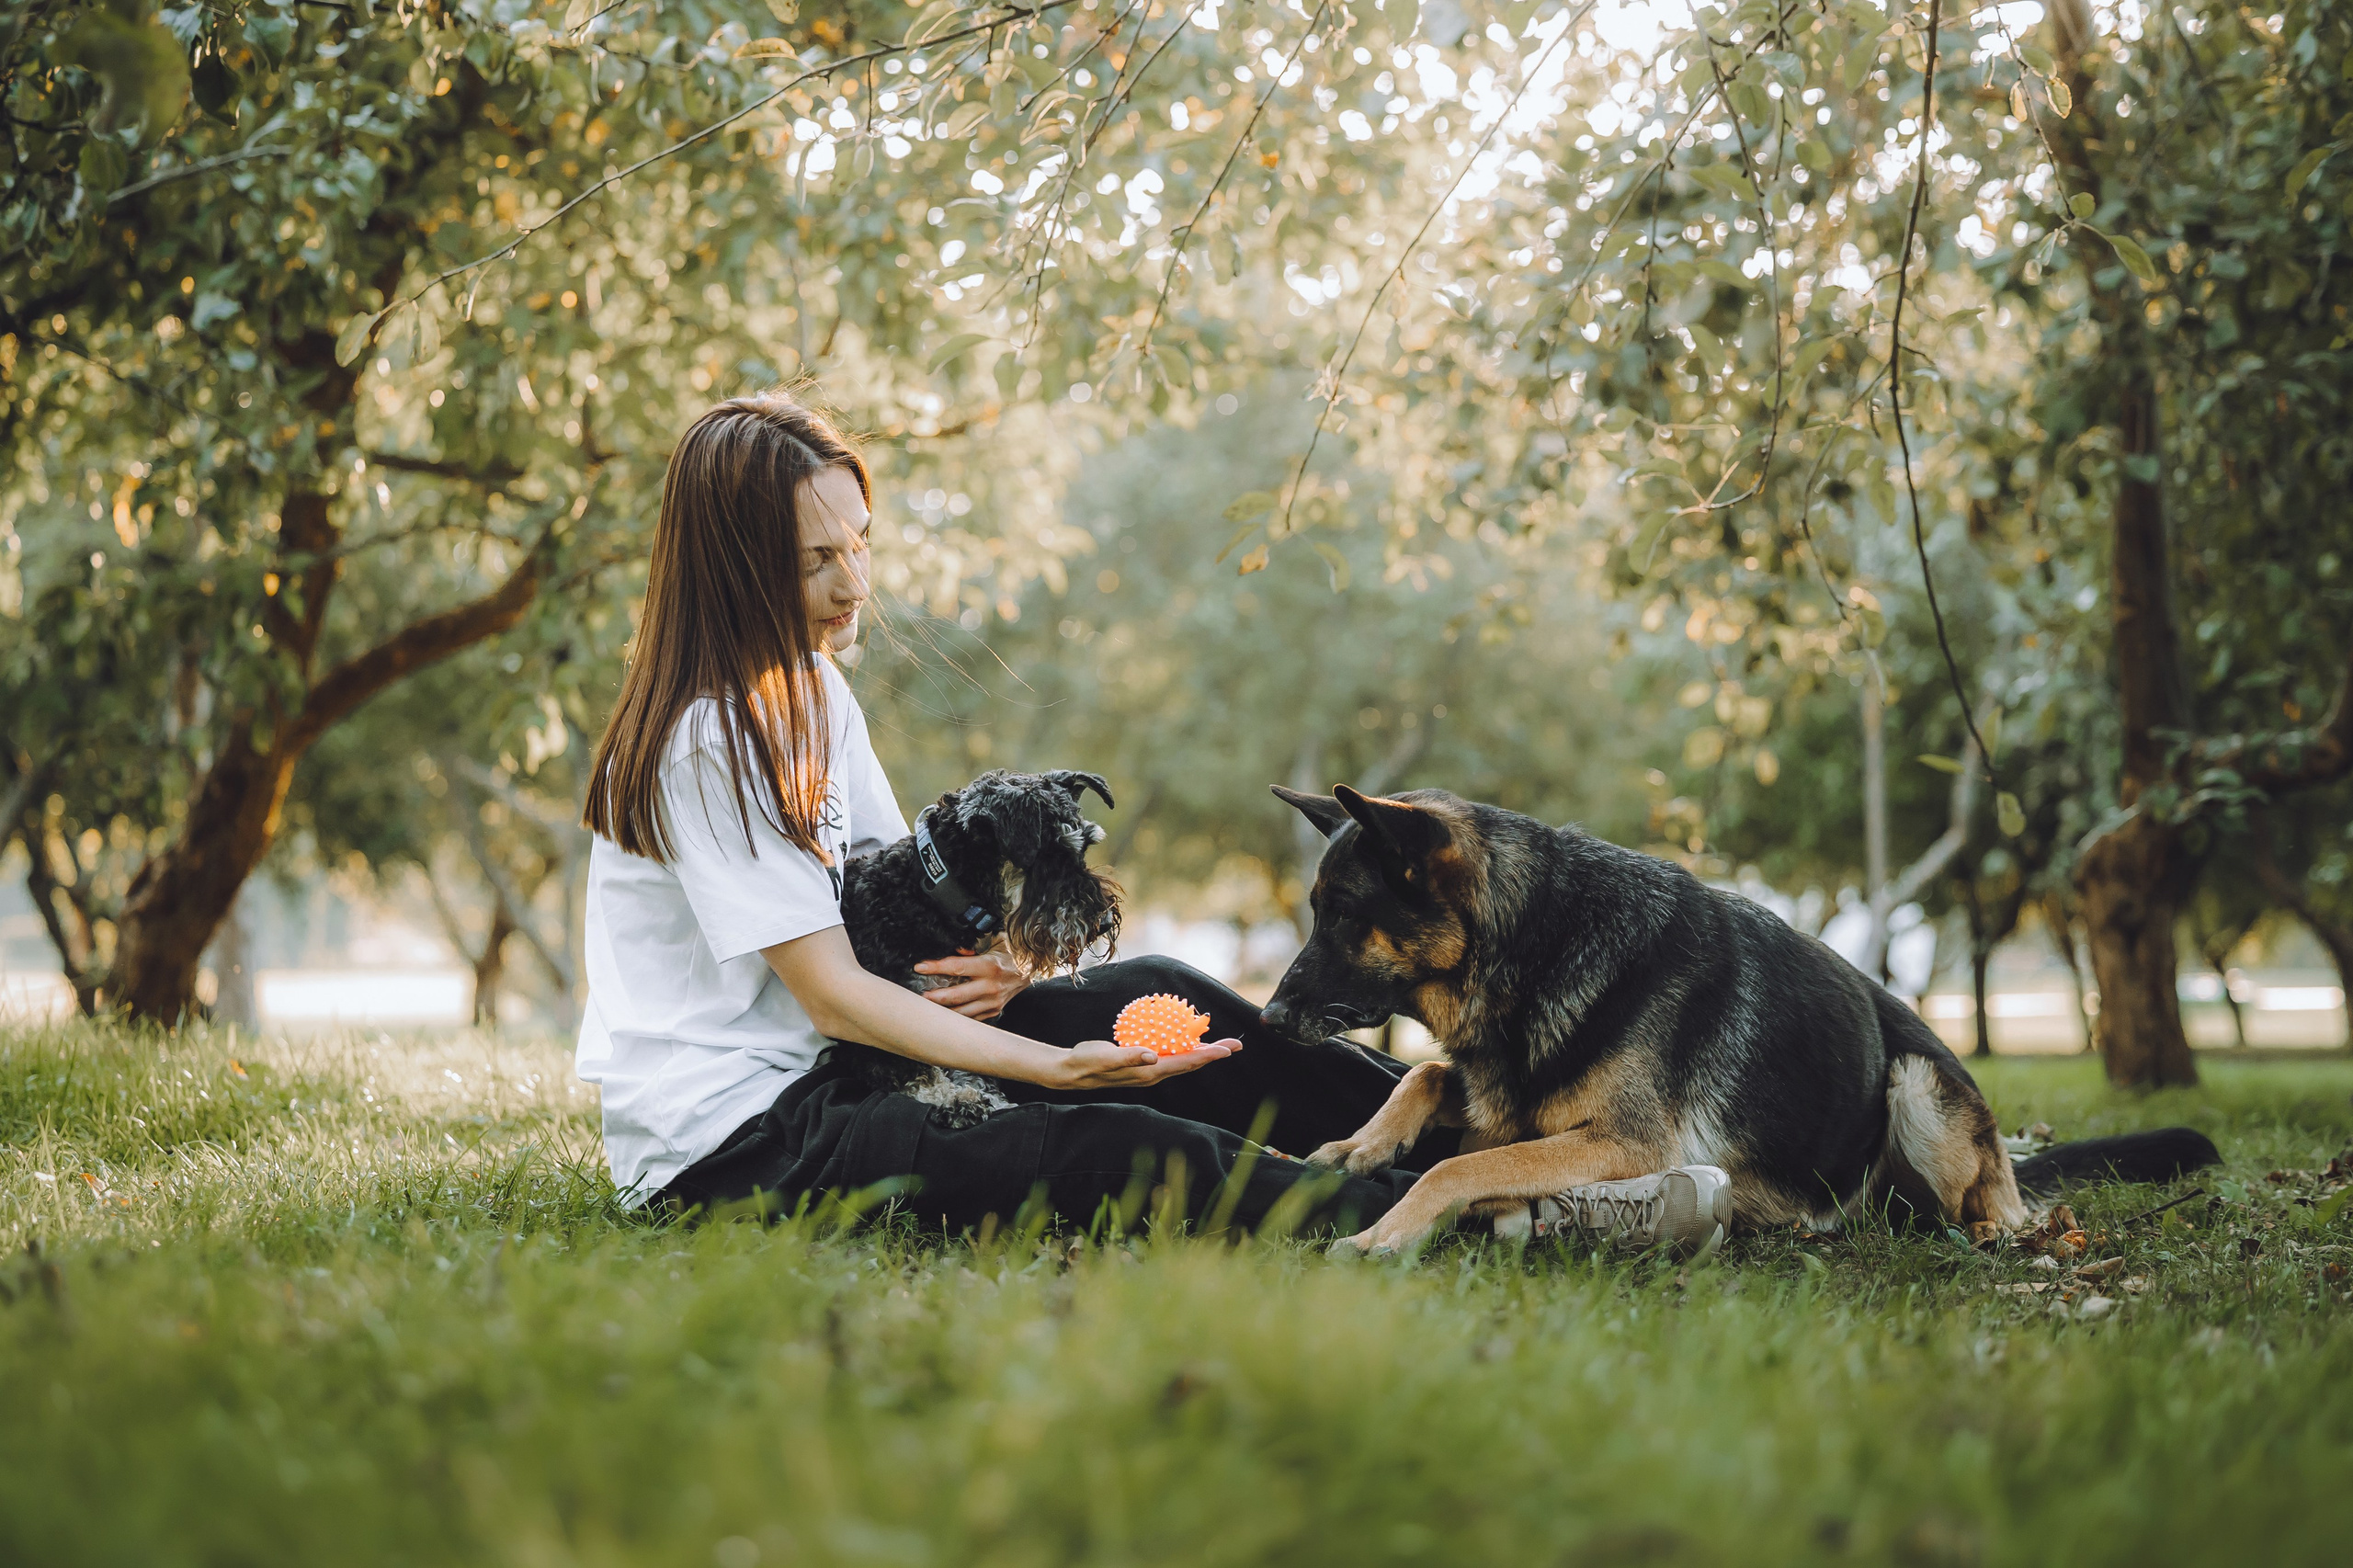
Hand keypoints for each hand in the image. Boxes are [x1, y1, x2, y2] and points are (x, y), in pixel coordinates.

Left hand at [912, 949, 1032, 1019]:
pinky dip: (957, 1017)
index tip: (920, 967)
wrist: (1032, 967)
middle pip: (957, 995)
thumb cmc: (1011, 952)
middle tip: (920, 996)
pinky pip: (971, 1018)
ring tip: (928, 1008)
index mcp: (990, 966)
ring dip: (943, 1011)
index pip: (957, 967)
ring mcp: (993, 1001)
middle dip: (935, 997)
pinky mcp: (993, 1010)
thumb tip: (955, 949)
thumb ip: (974, 945)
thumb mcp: (994, 941)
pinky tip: (945, 1014)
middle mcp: (991, 986)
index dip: (936, 967)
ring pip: (963, 1012)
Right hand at [1047, 1037, 1242, 1090]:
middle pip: (1191, 1063)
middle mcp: (1155, 1073)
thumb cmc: (1089, 1062)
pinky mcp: (1144, 1064)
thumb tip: (1151, 1055)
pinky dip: (1183, 1046)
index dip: (1209, 1055)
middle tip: (1236, 1044)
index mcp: (1151, 1072)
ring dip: (1202, 1051)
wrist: (1074, 1071)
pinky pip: (1170, 1054)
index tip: (1228, 1048)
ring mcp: (1150, 1070)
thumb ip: (1129, 1056)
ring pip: (1183, 1060)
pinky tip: (1185, 1036)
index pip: (1186, 1063)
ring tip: (1220, 1042)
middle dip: (1214, 1053)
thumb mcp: (1106, 1057)